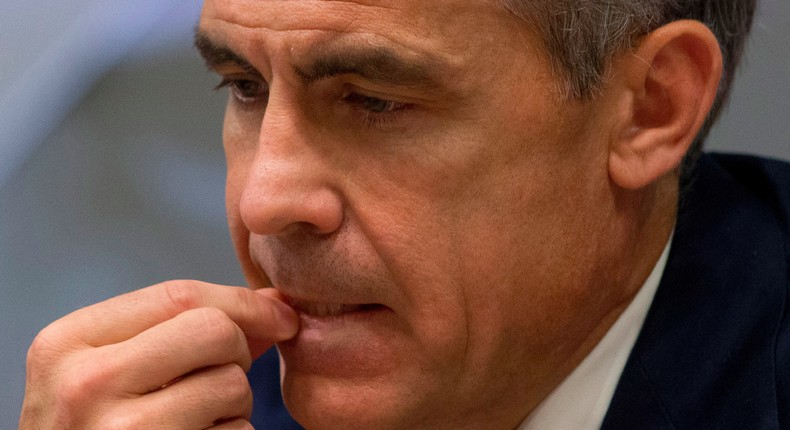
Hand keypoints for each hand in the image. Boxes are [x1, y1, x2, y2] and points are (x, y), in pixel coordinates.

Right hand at [19, 280, 298, 428]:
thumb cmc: (95, 428)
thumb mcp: (111, 370)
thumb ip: (183, 328)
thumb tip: (274, 302)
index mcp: (65, 343)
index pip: (178, 295)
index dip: (243, 302)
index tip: (282, 316)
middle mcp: (85, 384)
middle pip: (215, 331)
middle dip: (236, 353)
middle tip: (217, 381)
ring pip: (233, 385)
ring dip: (235, 405)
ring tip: (198, 421)